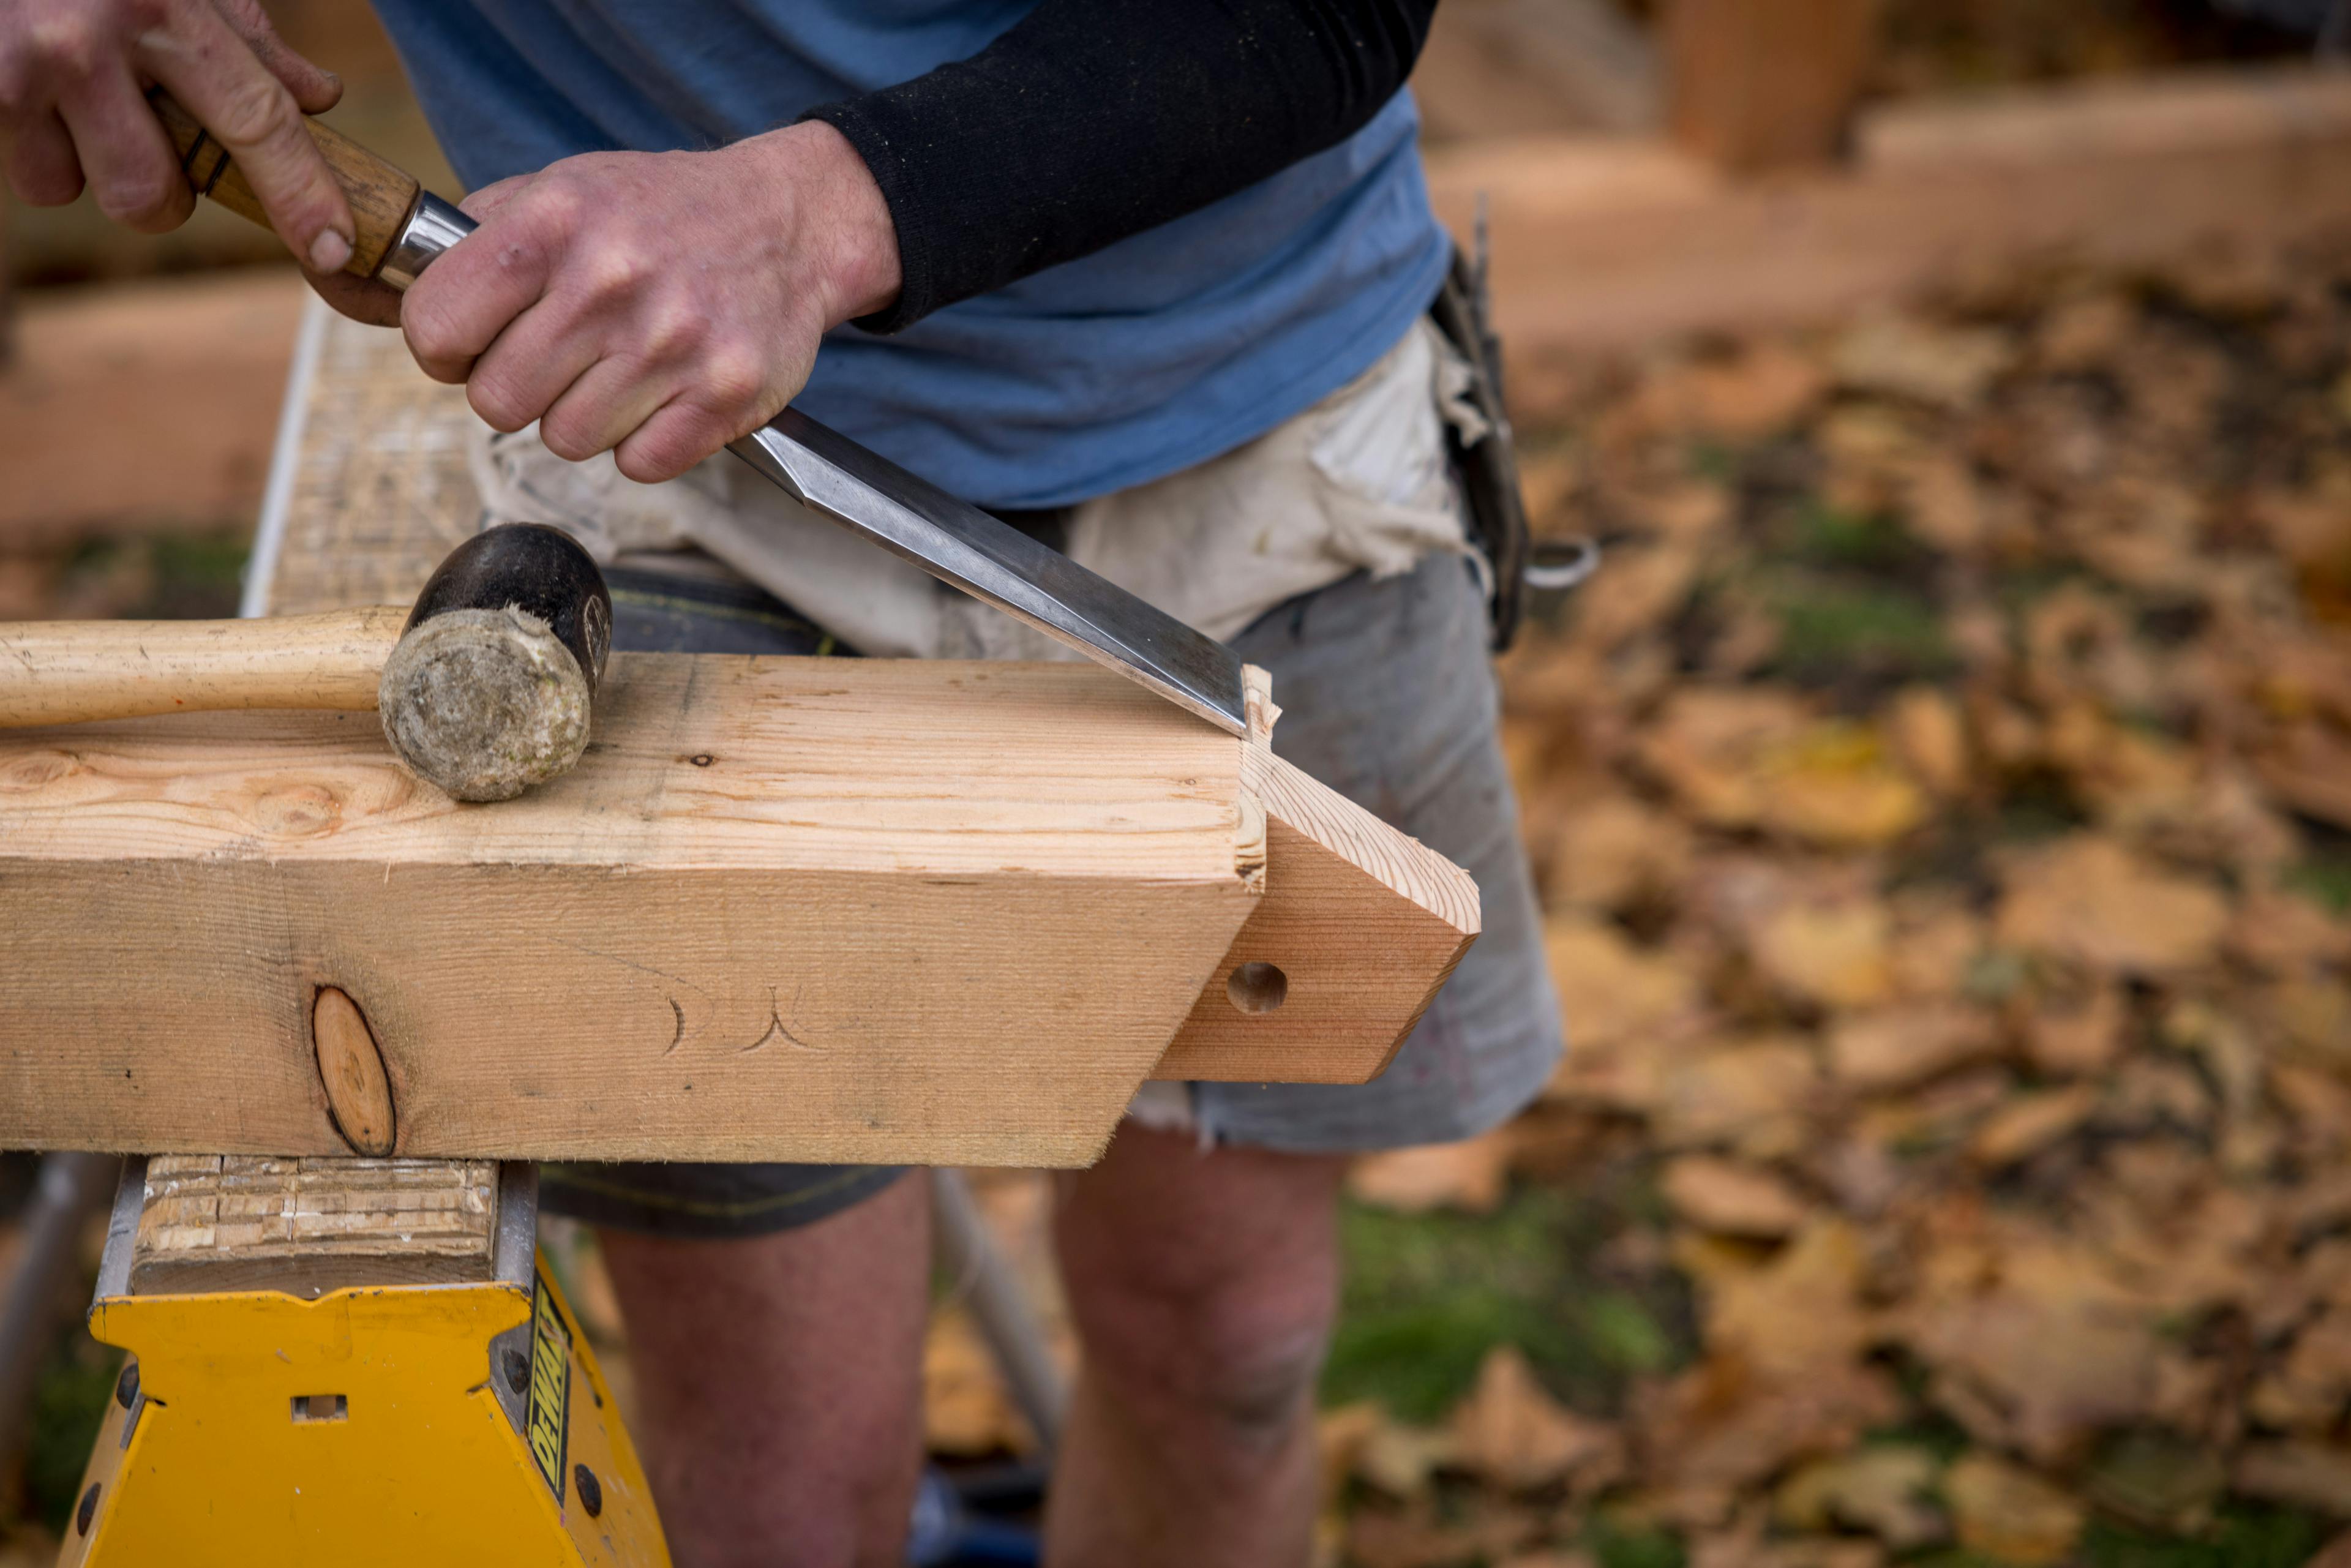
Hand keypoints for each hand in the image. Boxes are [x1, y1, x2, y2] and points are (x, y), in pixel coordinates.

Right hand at [0, 0, 354, 270]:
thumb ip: (249, 41)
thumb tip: (320, 98)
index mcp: (160, 7)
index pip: (255, 122)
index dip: (301, 195)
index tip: (333, 250)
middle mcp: (87, 44)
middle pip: (155, 195)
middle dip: (166, 191)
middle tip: (153, 132)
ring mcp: (20, 74)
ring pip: (88, 193)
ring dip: (100, 171)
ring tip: (89, 103)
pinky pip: (39, 180)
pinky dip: (50, 154)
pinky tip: (46, 96)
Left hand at [399, 121, 901, 483]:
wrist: (788, 221)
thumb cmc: (660, 212)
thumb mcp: (561, 189)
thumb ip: (478, 239)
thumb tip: (390, 298)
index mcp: (553, 223)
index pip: (435, 328)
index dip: (444, 347)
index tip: (473, 343)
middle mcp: (610, 281)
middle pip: (497, 402)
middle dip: (518, 389)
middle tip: (556, 360)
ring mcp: (672, 343)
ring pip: (568, 441)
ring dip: (584, 417)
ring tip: (618, 369)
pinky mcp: (725, 395)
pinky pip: (640, 465)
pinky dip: (645, 442)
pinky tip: (662, 394)